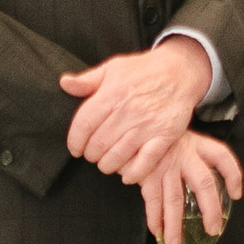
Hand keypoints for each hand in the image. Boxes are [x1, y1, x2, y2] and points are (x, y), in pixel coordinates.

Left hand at [59, 35, 210, 183]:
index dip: (74, 141)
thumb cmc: (143, 70)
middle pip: (98, 144)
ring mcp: (147, 125)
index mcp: (111, 94)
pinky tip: (127, 175)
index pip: (83, 125)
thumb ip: (87, 80)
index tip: (75, 149)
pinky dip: (134, 173)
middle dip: (90, 155)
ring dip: (107, 165)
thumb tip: (64, 83)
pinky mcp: (165, 135)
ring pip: (118, 156)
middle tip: (92, 155)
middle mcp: (128, 110)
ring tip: (106, 163)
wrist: (179, 71)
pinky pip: (146, 161)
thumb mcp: (113, 68)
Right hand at [140, 129, 243, 243]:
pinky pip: (153, 200)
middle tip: (213, 229)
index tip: (236, 194)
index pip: (222, 157)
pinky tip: (157, 230)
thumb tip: (202, 184)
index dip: (233, 176)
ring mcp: (165, 165)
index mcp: (195, 144)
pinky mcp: (147, 173)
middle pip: (204, 184)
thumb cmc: (153, 135)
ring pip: (175, 199)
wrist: (128, 125)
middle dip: (210, 210)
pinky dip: (154, 217)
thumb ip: (190, 155)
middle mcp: (184, 155)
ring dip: (175, 225)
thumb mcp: (177, 136)